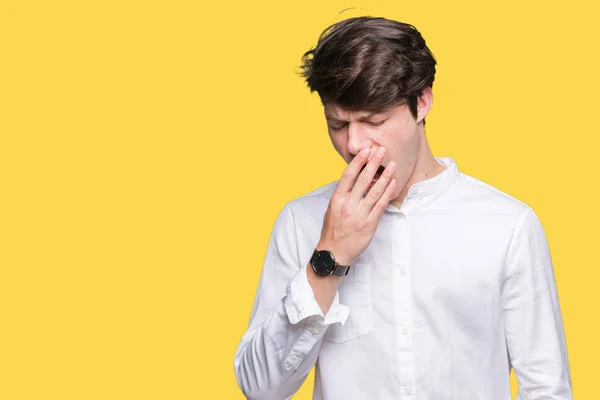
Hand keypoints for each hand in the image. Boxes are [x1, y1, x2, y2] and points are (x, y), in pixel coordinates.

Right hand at [318, 146, 396, 265]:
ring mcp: (360, 215)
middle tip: (381, 150)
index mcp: (337, 199)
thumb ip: (343, 195)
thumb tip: (355, 180)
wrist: (334, 252)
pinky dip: (388, 193)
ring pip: (375, 191)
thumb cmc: (333, 230)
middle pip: (363, 180)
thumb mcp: (332, 209)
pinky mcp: (369, 224)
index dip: (358, 162)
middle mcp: (348, 205)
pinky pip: (381, 205)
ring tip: (392, 164)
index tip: (365, 150)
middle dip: (373, 163)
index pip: (348, 176)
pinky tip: (393, 183)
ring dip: (385, 176)